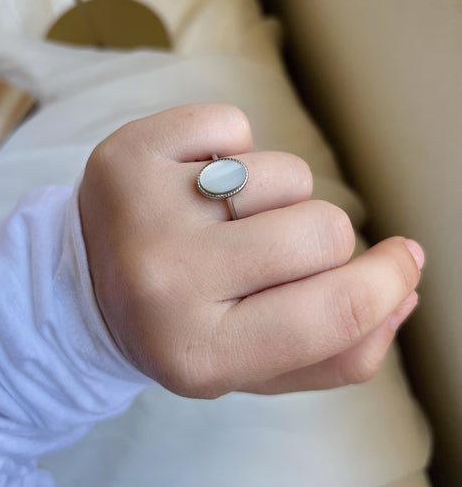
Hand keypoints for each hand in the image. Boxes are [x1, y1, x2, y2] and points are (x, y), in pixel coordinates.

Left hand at [79, 104, 422, 398]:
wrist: (86, 285)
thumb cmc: (180, 325)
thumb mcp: (252, 364)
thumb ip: (336, 350)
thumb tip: (403, 291)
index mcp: (199, 353)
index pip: (333, 311)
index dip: (388, 283)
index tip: (400, 261)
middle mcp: (166, 281)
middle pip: (321, 230)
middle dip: (317, 238)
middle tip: (267, 250)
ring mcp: (143, 208)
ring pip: (284, 173)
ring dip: (272, 196)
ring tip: (221, 220)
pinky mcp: (131, 151)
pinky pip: (233, 125)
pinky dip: (230, 150)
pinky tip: (194, 183)